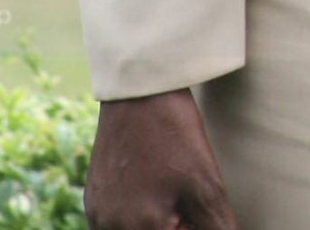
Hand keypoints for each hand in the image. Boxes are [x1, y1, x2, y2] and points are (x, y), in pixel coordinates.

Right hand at [84, 88, 238, 229]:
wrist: (138, 93)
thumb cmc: (175, 135)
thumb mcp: (207, 185)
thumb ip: (217, 227)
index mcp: (141, 229)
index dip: (192, 226)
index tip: (197, 210)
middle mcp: (110, 228)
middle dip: (176, 224)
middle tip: (188, 200)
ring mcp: (97, 214)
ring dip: (157, 222)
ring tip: (173, 194)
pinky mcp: (92, 199)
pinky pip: (115, 222)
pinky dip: (137, 217)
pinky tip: (154, 189)